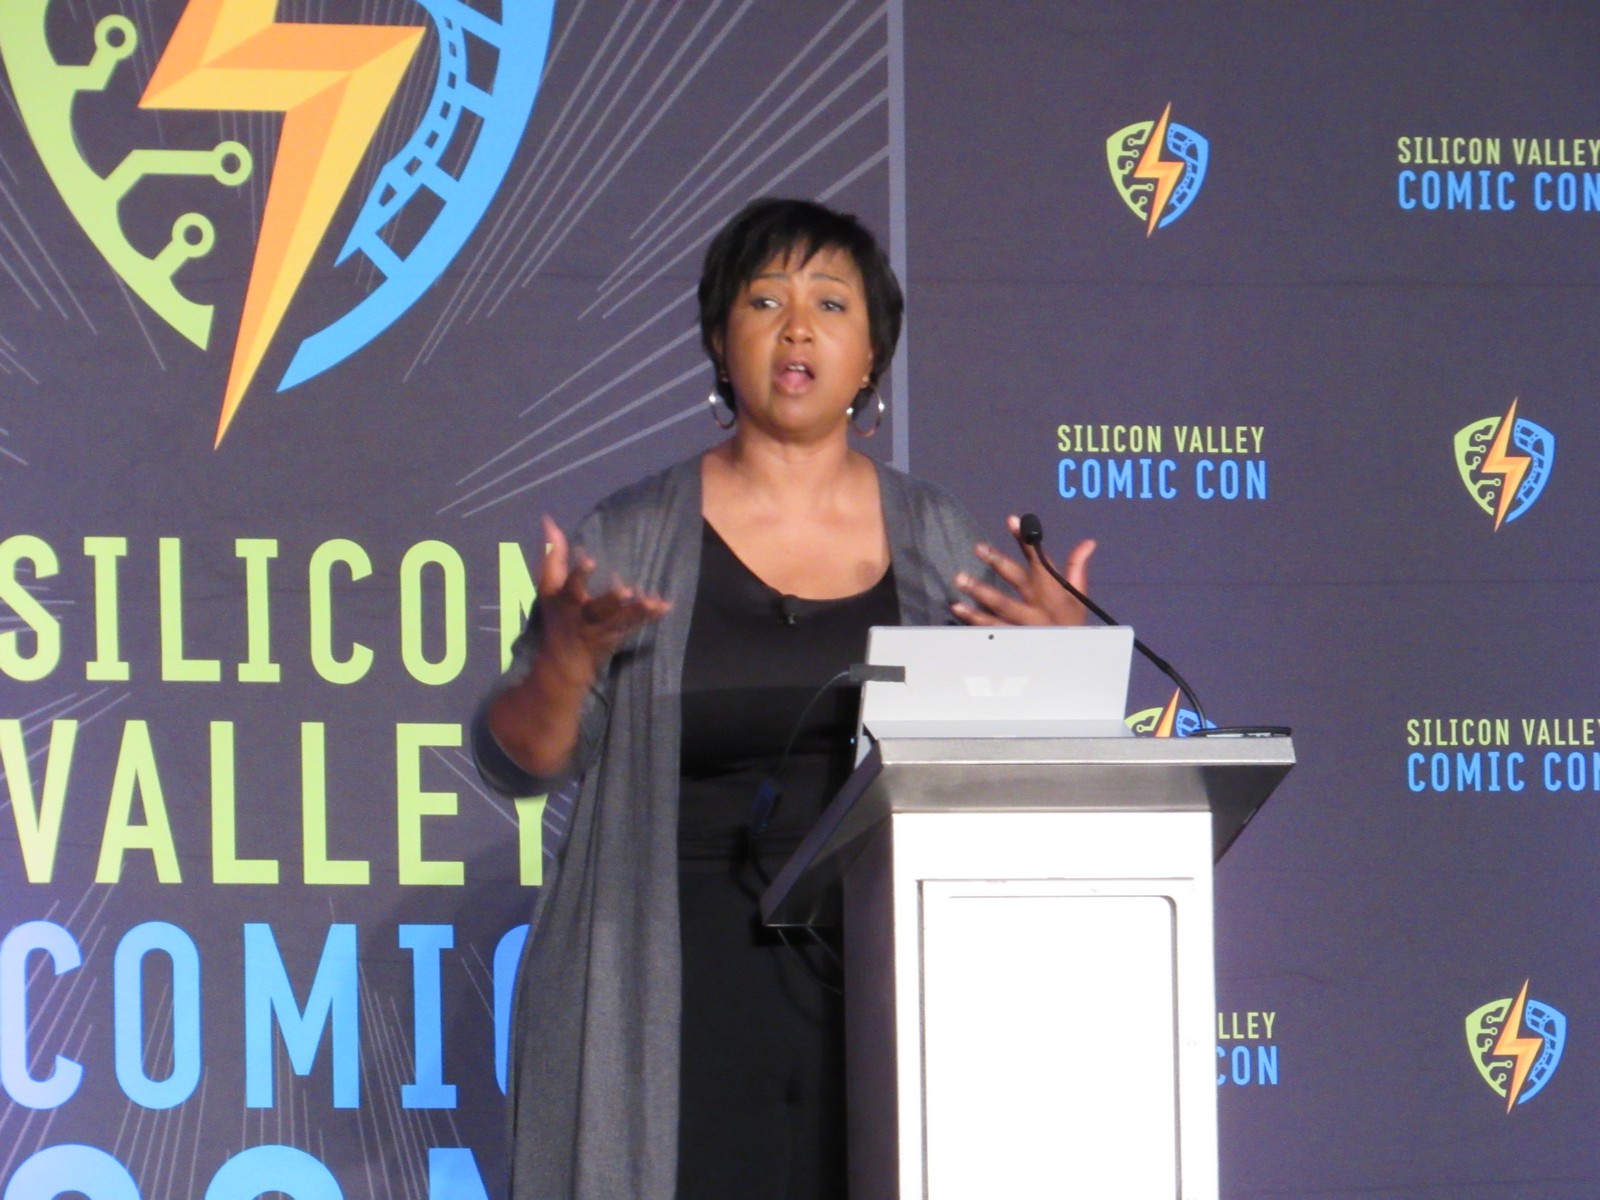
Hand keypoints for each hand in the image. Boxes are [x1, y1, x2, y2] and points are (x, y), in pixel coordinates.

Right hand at [537, 515, 670, 683]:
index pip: (571, 587)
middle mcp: (585, 617)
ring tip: (653, 602)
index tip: (590, 559)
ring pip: (621, 621)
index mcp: (566, 602)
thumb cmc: (557, 615)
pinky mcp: (618, 635)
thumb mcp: (549, 586)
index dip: (580, 575)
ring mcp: (603, 629)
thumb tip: (549, 519)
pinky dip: (651, 616)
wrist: (564, 661)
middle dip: (611, 601)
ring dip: (637, 612)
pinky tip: (666, 606)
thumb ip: (553, 554)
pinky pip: (636, 625)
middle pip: (598, 609)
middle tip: (626, 590)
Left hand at [951, 515, 1095, 625]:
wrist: (1070, 657)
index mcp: (1053, 589)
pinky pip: (991, 627)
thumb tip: (1088, 542)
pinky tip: (957, 607)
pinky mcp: (1013, 638)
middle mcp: (1038, 604)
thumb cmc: (1071, 622)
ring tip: (959, 577)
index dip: (1025, 539)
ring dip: (979, 590)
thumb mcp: (1077, 596)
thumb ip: (1077, 568)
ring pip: (1000, 605)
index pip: (1039, 558)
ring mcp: (1025, 622)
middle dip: (998, 562)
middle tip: (979, 547)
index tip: (1012, 519)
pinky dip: (974, 618)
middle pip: (1017, 580)